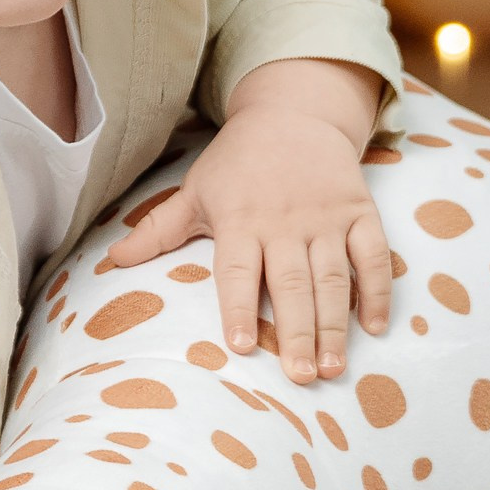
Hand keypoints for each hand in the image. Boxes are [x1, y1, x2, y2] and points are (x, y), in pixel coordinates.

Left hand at [106, 65, 389, 383]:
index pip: (237, 272)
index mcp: (240, 220)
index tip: (241, 347)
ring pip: (333, 277)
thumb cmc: (237, 161)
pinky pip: (374, 256)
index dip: (238, 309)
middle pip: (292, 284)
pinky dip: (377, 291)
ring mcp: (326, 218)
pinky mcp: (359, 212)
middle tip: (301, 377)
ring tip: (333, 367)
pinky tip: (374, 327)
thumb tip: (112, 262)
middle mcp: (284, 222)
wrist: (294, 112)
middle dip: (297, 333)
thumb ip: (158, 231)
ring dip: (335, 324)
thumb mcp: (195, 191)